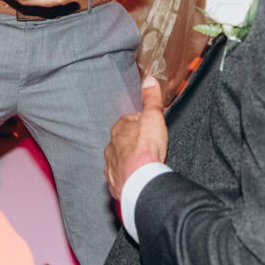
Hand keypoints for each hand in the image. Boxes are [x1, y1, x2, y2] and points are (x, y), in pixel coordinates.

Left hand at [104, 75, 167, 199]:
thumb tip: (149, 80)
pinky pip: (118, 178)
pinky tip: (135, 178)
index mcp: (118, 130)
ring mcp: (111, 167)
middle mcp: (111, 148)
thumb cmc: (146, 150)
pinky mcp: (115, 183)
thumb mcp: (153, 117)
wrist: (142, 181)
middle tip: (148, 146)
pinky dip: (125, 178)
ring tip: (143, 164)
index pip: (128, 121)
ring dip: (128, 161)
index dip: (140, 123)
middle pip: (121, 141)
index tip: (150, 127)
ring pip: (118, 160)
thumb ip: (151, 99)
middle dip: (132, 143)